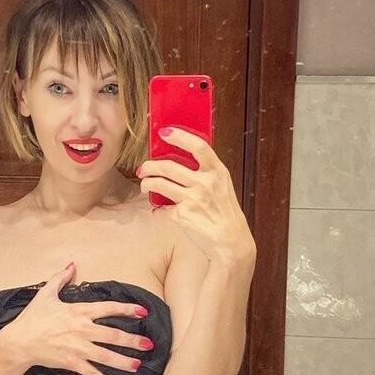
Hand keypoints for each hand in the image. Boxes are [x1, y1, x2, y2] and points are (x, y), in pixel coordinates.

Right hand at [2, 262, 153, 374]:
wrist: (19, 342)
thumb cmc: (33, 318)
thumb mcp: (46, 293)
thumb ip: (60, 278)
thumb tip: (71, 263)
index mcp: (78, 311)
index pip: (108, 308)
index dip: (127, 309)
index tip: (143, 311)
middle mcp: (82, 329)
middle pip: (113, 335)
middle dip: (133, 340)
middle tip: (149, 344)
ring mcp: (77, 348)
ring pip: (106, 356)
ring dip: (124, 361)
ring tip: (138, 365)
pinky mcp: (71, 362)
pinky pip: (91, 372)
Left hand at [136, 127, 256, 265]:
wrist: (231, 242)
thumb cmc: (225, 213)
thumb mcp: (222, 186)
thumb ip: (206, 172)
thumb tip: (181, 160)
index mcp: (217, 172)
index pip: (198, 146)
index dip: (179, 136)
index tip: (164, 132)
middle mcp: (205, 183)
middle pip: (169, 166)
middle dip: (150, 165)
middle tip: (143, 168)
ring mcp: (193, 199)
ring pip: (159, 184)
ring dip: (147, 183)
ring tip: (144, 185)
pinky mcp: (183, 215)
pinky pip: (162, 208)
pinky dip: (157, 209)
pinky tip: (158, 210)